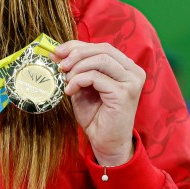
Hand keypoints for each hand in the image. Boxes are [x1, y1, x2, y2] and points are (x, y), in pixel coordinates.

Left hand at [51, 41, 144, 165]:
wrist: (105, 142)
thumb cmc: (96, 115)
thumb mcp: (83, 86)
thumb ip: (76, 69)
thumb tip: (56, 52)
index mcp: (126, 67)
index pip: (102, 47)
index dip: (77, 46)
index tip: (58, 52)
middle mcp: (133, 71)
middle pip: (102, 49)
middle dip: (76, 54)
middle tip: (60, 65)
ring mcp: (131, 81)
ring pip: (100, 60)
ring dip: (77, 68)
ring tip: (66, 80)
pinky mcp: (124, 93)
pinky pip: (96, 77)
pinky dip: (78, 81)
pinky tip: (70, 91)